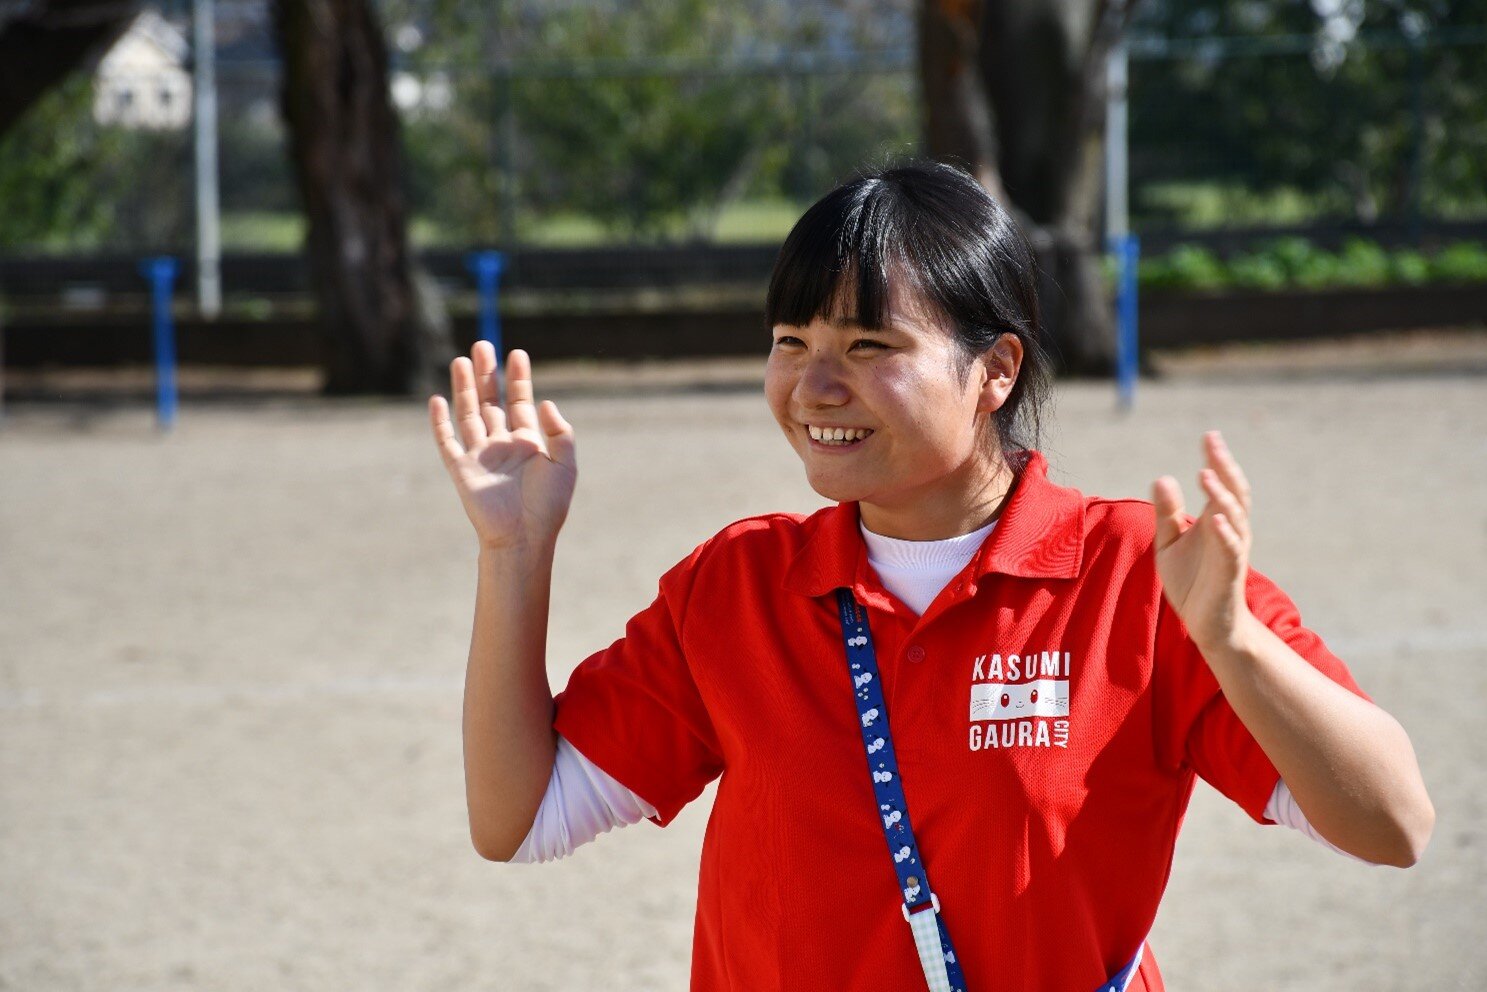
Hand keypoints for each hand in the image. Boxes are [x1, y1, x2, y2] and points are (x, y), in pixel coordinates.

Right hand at [429, 344, 576, 550]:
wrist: (524, 537)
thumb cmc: (548, 506)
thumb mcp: (565, 464)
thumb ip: (560, 432)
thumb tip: (546, 402)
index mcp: (529, 443)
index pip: (521, 402)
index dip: (519, 378)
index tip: (518, 353)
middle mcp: (503, 446)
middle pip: (492, 402)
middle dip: (488, 374)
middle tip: (483, 344)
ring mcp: (481, 456)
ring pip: (469, 414)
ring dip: (465, 388)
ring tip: (461, 359)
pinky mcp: (462, 470)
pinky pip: (448, 441)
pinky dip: (441, 422)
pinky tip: (437, 399)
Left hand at [1151, 431, 1254, 652]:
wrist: (1206, 623)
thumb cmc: (1191, 581)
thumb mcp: (1169, 542)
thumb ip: (1167, 512)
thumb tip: (1163, 477)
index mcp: (1215, 521)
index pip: (1220, 483)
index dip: (1217, 459)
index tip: (1210, 435)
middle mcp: (1229, 531)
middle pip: (1233, 492)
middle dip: (1225, 467)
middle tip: (1213, 442)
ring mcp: (1231, 551)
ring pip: (1234, 517)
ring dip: (1221, 495)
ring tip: (1205, 474)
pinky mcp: (1228, 574)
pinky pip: (1231, 550)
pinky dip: (1225, 534)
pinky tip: (1215, 520)